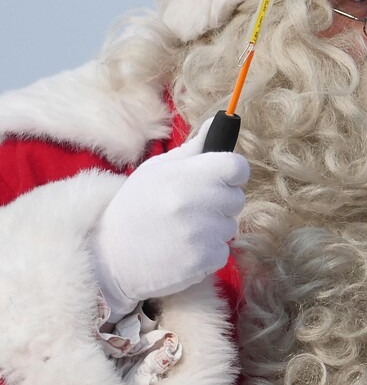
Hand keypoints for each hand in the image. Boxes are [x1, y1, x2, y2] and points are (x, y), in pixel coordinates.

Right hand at [91, 118, 249, 321]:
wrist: (110, 257)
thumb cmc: (136, 207)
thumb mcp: (155, 171)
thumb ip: (193, 149)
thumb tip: (217, 123)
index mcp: (184, 175)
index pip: (236, 166)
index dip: (232, 172)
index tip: (221, 179)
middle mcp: (195, 203)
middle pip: (237, 198)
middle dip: (220, 203)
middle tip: (190, 208)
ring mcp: (200, 234)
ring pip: (230, 226)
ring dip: (213, 229)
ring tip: (181, 230)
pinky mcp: (202, 260)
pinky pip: (223, 251)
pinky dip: (208, 253)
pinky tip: (183, 249)